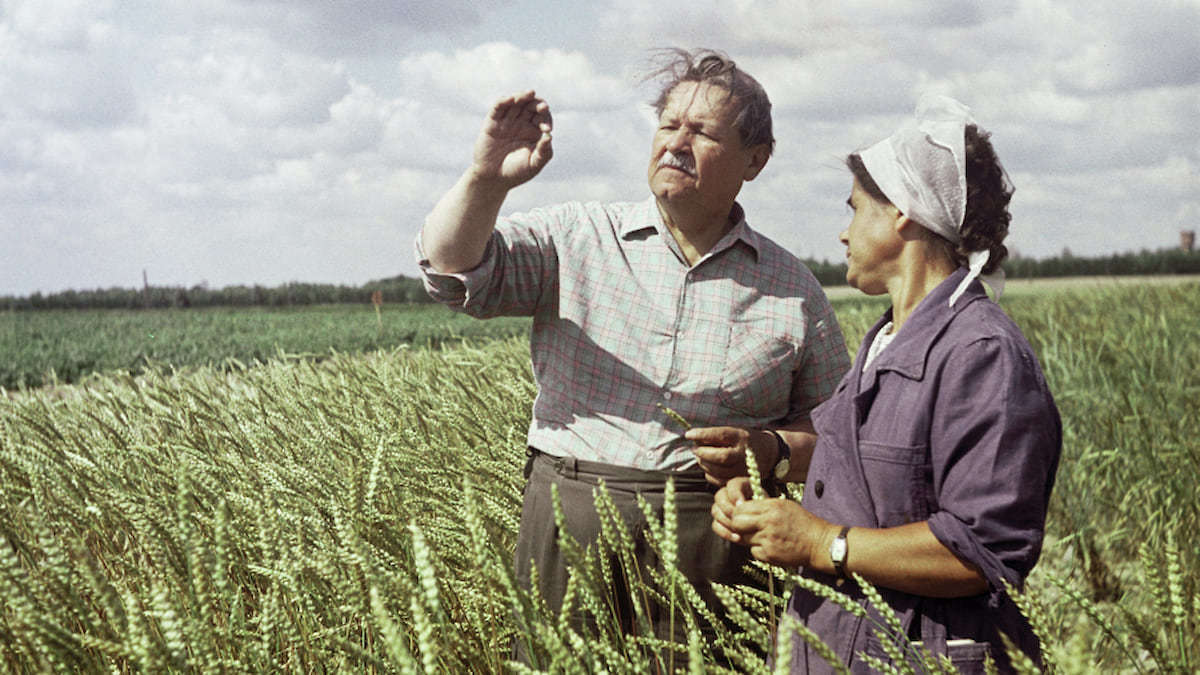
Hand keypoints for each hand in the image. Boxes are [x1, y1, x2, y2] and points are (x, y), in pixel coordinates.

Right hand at [472, 90, 553, 188]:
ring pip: (516, 102)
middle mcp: (521, 123)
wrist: (493, 179)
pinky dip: (504, 101)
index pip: (543, 117)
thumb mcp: (534, 165)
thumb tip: (550, 136)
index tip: (546, 128)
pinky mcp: (492, 121)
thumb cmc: (516, 172)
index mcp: (534, 131)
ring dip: (523, 96)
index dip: (546, 118)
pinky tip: (511, 99)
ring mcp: (507, 121)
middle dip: (537, 104)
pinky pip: (498, 107)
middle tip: (543, 107)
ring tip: (529, 93)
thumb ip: (544, 153)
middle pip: (531, 106)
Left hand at [687, 426, 775, 485]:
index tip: (689, 434)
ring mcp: (743, 469)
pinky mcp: (740, 480)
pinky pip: (719, 480)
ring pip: (719, 470)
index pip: (720, 435)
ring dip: (704, 464)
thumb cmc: (744, 440)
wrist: (767, 453)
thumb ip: (716, 435)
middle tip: (694, 449)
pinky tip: (708, 468)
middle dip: (703, 453)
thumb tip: (693, 438)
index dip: (703, 434)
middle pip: (720, 456)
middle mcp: (744, 454)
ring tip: (700, 458)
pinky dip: (709, 474)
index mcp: (741, 437)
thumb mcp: (734, 431)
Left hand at [711, 481, 834, 567]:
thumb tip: (744, 507)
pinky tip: (771, 546)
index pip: (740, 508)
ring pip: (744, 538)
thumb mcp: (785, 506)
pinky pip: (753, 551)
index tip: (743, 515)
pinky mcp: (769, 555)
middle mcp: (768, 522)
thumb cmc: (804, 523)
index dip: (738, 512)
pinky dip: (758, 550)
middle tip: (745, 527)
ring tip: (764, 537)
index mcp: (771, 507)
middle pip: (736, 523)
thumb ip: (764, 506)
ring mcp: (768, 539)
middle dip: (737, 526)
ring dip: (749, 538)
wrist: (820, 544)